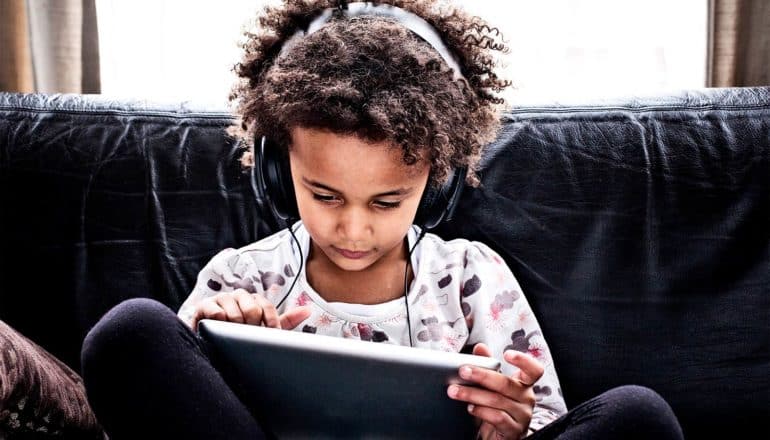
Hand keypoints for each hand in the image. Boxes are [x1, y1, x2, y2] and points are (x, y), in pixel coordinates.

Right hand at [191, 289, 310, 331]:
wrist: (210, 342)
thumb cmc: (240, 336)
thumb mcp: (264, 330)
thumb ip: (285, 320)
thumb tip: (308, 311)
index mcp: (254, 301)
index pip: (266, 306)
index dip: (270, 321)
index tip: (271, 333)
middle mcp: (238, 297)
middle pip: (252, 307)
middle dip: (252, 325)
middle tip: (248, 335)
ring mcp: (221, 300)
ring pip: (234, 310)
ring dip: (235, 325)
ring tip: (232, 335)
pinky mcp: (203, 307)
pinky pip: (214, 310)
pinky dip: (218, 320)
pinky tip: (218, 328)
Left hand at [447, 343, 543, 439]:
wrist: (500, 436)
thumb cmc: (498, 408)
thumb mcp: (493, 386)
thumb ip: (488, 365)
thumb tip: (480, 348)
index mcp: (524, 384)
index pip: (533, 370)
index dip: (523, 360)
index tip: (507, 354)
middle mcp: (526, 398)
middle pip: (506, 383)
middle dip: (481, 376)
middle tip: (463, 371)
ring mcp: (522, 415)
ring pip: (497, 400)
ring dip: (473, 394)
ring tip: (456, 391)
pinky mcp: (514, 430)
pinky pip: (497, 418)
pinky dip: (481, 411)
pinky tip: (470, 408)